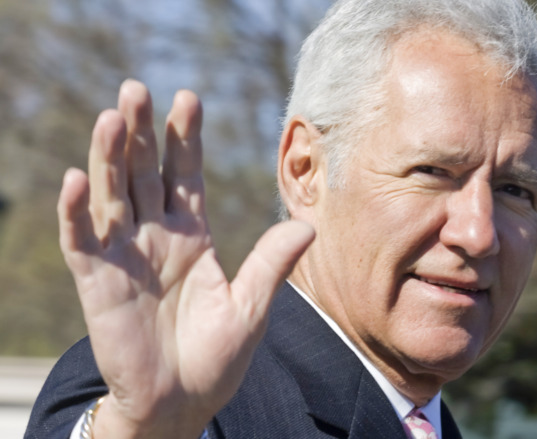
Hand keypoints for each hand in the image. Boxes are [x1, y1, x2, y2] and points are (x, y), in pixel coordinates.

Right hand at [57, 79, 313, 438]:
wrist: (182, 404)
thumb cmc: (217, 358)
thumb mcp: (252, 307)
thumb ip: (272, 264)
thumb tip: (308, 225)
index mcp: (192, 236)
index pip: (185, 175)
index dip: (185, 138)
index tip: (187, 98)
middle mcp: (156, 238)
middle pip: (145, 174)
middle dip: (142, 133)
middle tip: (137, 89)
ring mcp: (125, 257)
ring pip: (112, 196)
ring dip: (109, 158)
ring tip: (113, 117)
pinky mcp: (98, 284)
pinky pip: (81, 242)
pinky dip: (76, 213)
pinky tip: (76, 180)